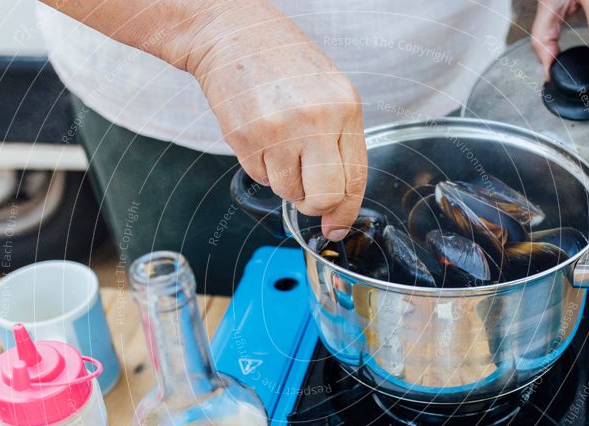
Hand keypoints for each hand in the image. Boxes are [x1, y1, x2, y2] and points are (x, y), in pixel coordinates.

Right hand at [183, 1, 366, 240]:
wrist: (233, 35)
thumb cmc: (284, 63)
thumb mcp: (329, 92)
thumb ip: (339, 143)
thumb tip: (336, 204)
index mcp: (345, 108)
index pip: (355, 178)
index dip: (346, 211)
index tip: (337, 227)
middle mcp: (315, 120)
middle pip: (324, 197)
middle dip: (314, 204)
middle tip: (306, 190)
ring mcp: (279, 130)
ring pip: (288, 192)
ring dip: (284, 179)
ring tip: (280, 143)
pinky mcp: (247, 138)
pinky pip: (260, 178)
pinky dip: (261, 166)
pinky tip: (261, 135)